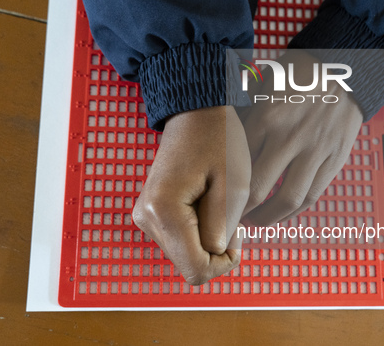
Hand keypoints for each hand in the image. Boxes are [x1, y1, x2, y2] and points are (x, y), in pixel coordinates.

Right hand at [132, 106, 250, 284]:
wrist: (195, 113)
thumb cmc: (218, 140)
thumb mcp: (234, 185)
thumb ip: (223, 228)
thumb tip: (215, 254)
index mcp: (164, 211)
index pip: (196, 270)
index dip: (224, 262)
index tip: (238, 233)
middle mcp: (147, 217)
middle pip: (189, 265)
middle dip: (216, 249)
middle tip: (231, 213)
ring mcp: (145, 216)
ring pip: (185, 254)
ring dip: (208, 238)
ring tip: (217, 202)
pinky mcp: (150, 213)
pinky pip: (179, 240)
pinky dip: (198, 230)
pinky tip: (206, 203)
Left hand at [241, 51, 362, 225]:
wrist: (346, 67)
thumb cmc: (299, 74)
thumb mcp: (264, 85)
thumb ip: (247, 117)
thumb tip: (227, 147)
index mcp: (267, 117)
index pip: (238, 163)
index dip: (224, 186)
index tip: (216, 195)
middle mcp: (290, 137)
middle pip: (258, 188)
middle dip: (240, 210)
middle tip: (231, 216)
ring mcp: (315, 150)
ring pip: (288, 198)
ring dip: (268, 218)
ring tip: (255, 221)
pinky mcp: (335, 158)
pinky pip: (312, 193)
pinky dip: (295, 210)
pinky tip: (282, 213)